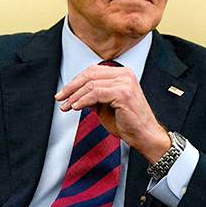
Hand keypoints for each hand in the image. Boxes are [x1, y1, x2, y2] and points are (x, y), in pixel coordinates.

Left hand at [55, 64, 170, 162]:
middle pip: (90, 74)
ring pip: (91, 84)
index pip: (93, 71)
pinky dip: (83, 100)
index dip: (75, 81)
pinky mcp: (123, 94)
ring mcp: (125, 83)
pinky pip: (96, 94)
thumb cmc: (128, 122)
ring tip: (67, 106)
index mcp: (122, 74)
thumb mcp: (105, 105)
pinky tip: (76, 107)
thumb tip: (75, 94)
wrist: (144, 135)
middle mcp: (125, 75)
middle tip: (61, 97)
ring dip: (75, 96)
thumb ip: (93, 96)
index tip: (64, 92)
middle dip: (72, 87)